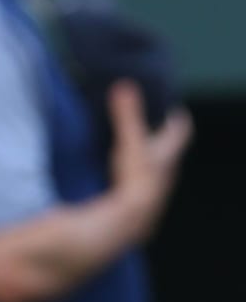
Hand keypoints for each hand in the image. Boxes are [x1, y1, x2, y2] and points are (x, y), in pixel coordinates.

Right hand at [108, 80, 191, 235]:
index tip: (174, 106)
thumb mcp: (131, 141)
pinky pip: (141, 175)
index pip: (180, 130)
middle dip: (161, 132)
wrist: (132, 216)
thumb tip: (125, 85)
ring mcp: (155, 183)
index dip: (178, 117)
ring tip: (133, 139)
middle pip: (169, 146)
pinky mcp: (140, 195)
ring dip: (147, 151)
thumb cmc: (136, 176)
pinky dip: (135, 167)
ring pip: (155, 162)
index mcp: (168, 152)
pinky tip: (120, 167)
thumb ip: (127, 115)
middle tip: (149, 117)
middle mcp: (167, 168)